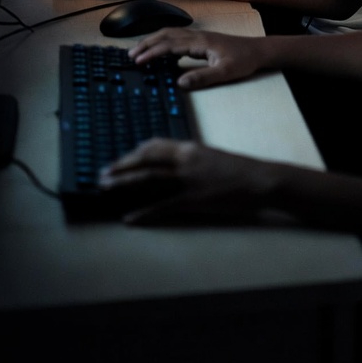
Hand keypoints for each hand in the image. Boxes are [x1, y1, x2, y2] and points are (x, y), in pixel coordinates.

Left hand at [98, 139, 271, 224]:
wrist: (259, 180)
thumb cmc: (238, 170)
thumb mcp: (212, 157)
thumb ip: (192, 159)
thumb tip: (174, 165)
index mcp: (190, 147)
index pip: (155, 145)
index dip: (134, 152)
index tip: (121, 159)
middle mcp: (185, 159)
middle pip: (146, 159)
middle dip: (121, 165)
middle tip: (102, 173)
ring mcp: (188, 179)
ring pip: (148, 178)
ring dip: (124, 182)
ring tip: (105, 188)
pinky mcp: (193, 199)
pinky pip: (163, 205)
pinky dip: (144, 212)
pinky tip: (130, 217)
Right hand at [129, 28, 266, 89]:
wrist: (258, 50)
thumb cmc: (244, 61)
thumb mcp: (226, 73)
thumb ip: (203, 77)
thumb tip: (180, 83)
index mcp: (200, 43)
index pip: (170, 46)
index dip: (152, 53)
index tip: (138, 61)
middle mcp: (197, 36)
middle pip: (166, 35)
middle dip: (147, 44)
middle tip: (130, 55)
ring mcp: (199, 36)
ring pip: (171, 33)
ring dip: (154, 40)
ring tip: (139, 50)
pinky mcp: (202, 40)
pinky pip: (177, 37)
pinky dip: (164, 40)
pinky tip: (161, 49)